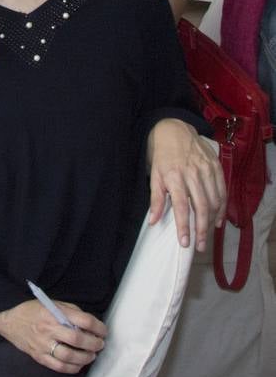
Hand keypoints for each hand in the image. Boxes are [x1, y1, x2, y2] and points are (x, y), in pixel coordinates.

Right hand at [0, 300, 105, 374]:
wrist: (6, 318)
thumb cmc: (31, 309)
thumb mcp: (51, 303)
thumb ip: (70, 312)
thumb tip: (90, 324)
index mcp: (53, 312)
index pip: (83, 320)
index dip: (99, 327)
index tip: (104, 331)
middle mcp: (48, 328)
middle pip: (78, 339)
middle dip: (94, 344)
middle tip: (99, 344)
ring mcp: (42, 344)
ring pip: (69, 356)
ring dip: (86, 358)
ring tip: (91, 355)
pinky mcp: (38, 355)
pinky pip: (59, 367)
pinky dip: (72, 368)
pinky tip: (78, 364)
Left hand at [147, 118, 225, 250]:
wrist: (175, 131)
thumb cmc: (162, 156)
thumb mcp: (154, 175)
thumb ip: (156, 199)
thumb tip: (153, 221)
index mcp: (174, 176)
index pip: (181, 206)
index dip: (184, 226)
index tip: (185, 242)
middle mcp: (193, 174)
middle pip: (201, 207)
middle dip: (201, 229)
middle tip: (200, 246)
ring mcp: (207, 170)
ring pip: (214, 201)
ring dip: (212, 221)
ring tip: (207, 236)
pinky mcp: (216, 167)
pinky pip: (222, 192)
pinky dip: (222, 208)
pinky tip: (217, 220)